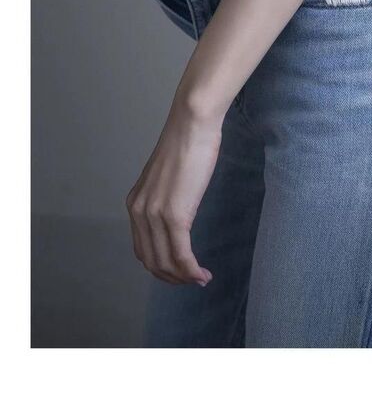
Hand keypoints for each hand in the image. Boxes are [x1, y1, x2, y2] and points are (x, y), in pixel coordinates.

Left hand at [125, 104, 222, 286]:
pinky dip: (191, 271)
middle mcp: (139, 212)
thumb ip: (166, 197)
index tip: (180, 270)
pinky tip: (202, 274)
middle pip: (151, 260)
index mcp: (135, 203)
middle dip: (172, 276)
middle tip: (192, 280)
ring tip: (200, 279)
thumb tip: (179, 213)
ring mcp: (155, 215)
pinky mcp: (175, 215)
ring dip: (183, 277)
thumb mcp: (169, 176)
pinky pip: (181, 255)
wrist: (193, 123)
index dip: (161, 266)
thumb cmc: (188, 142)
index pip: (142, 248)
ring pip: (166, 262)